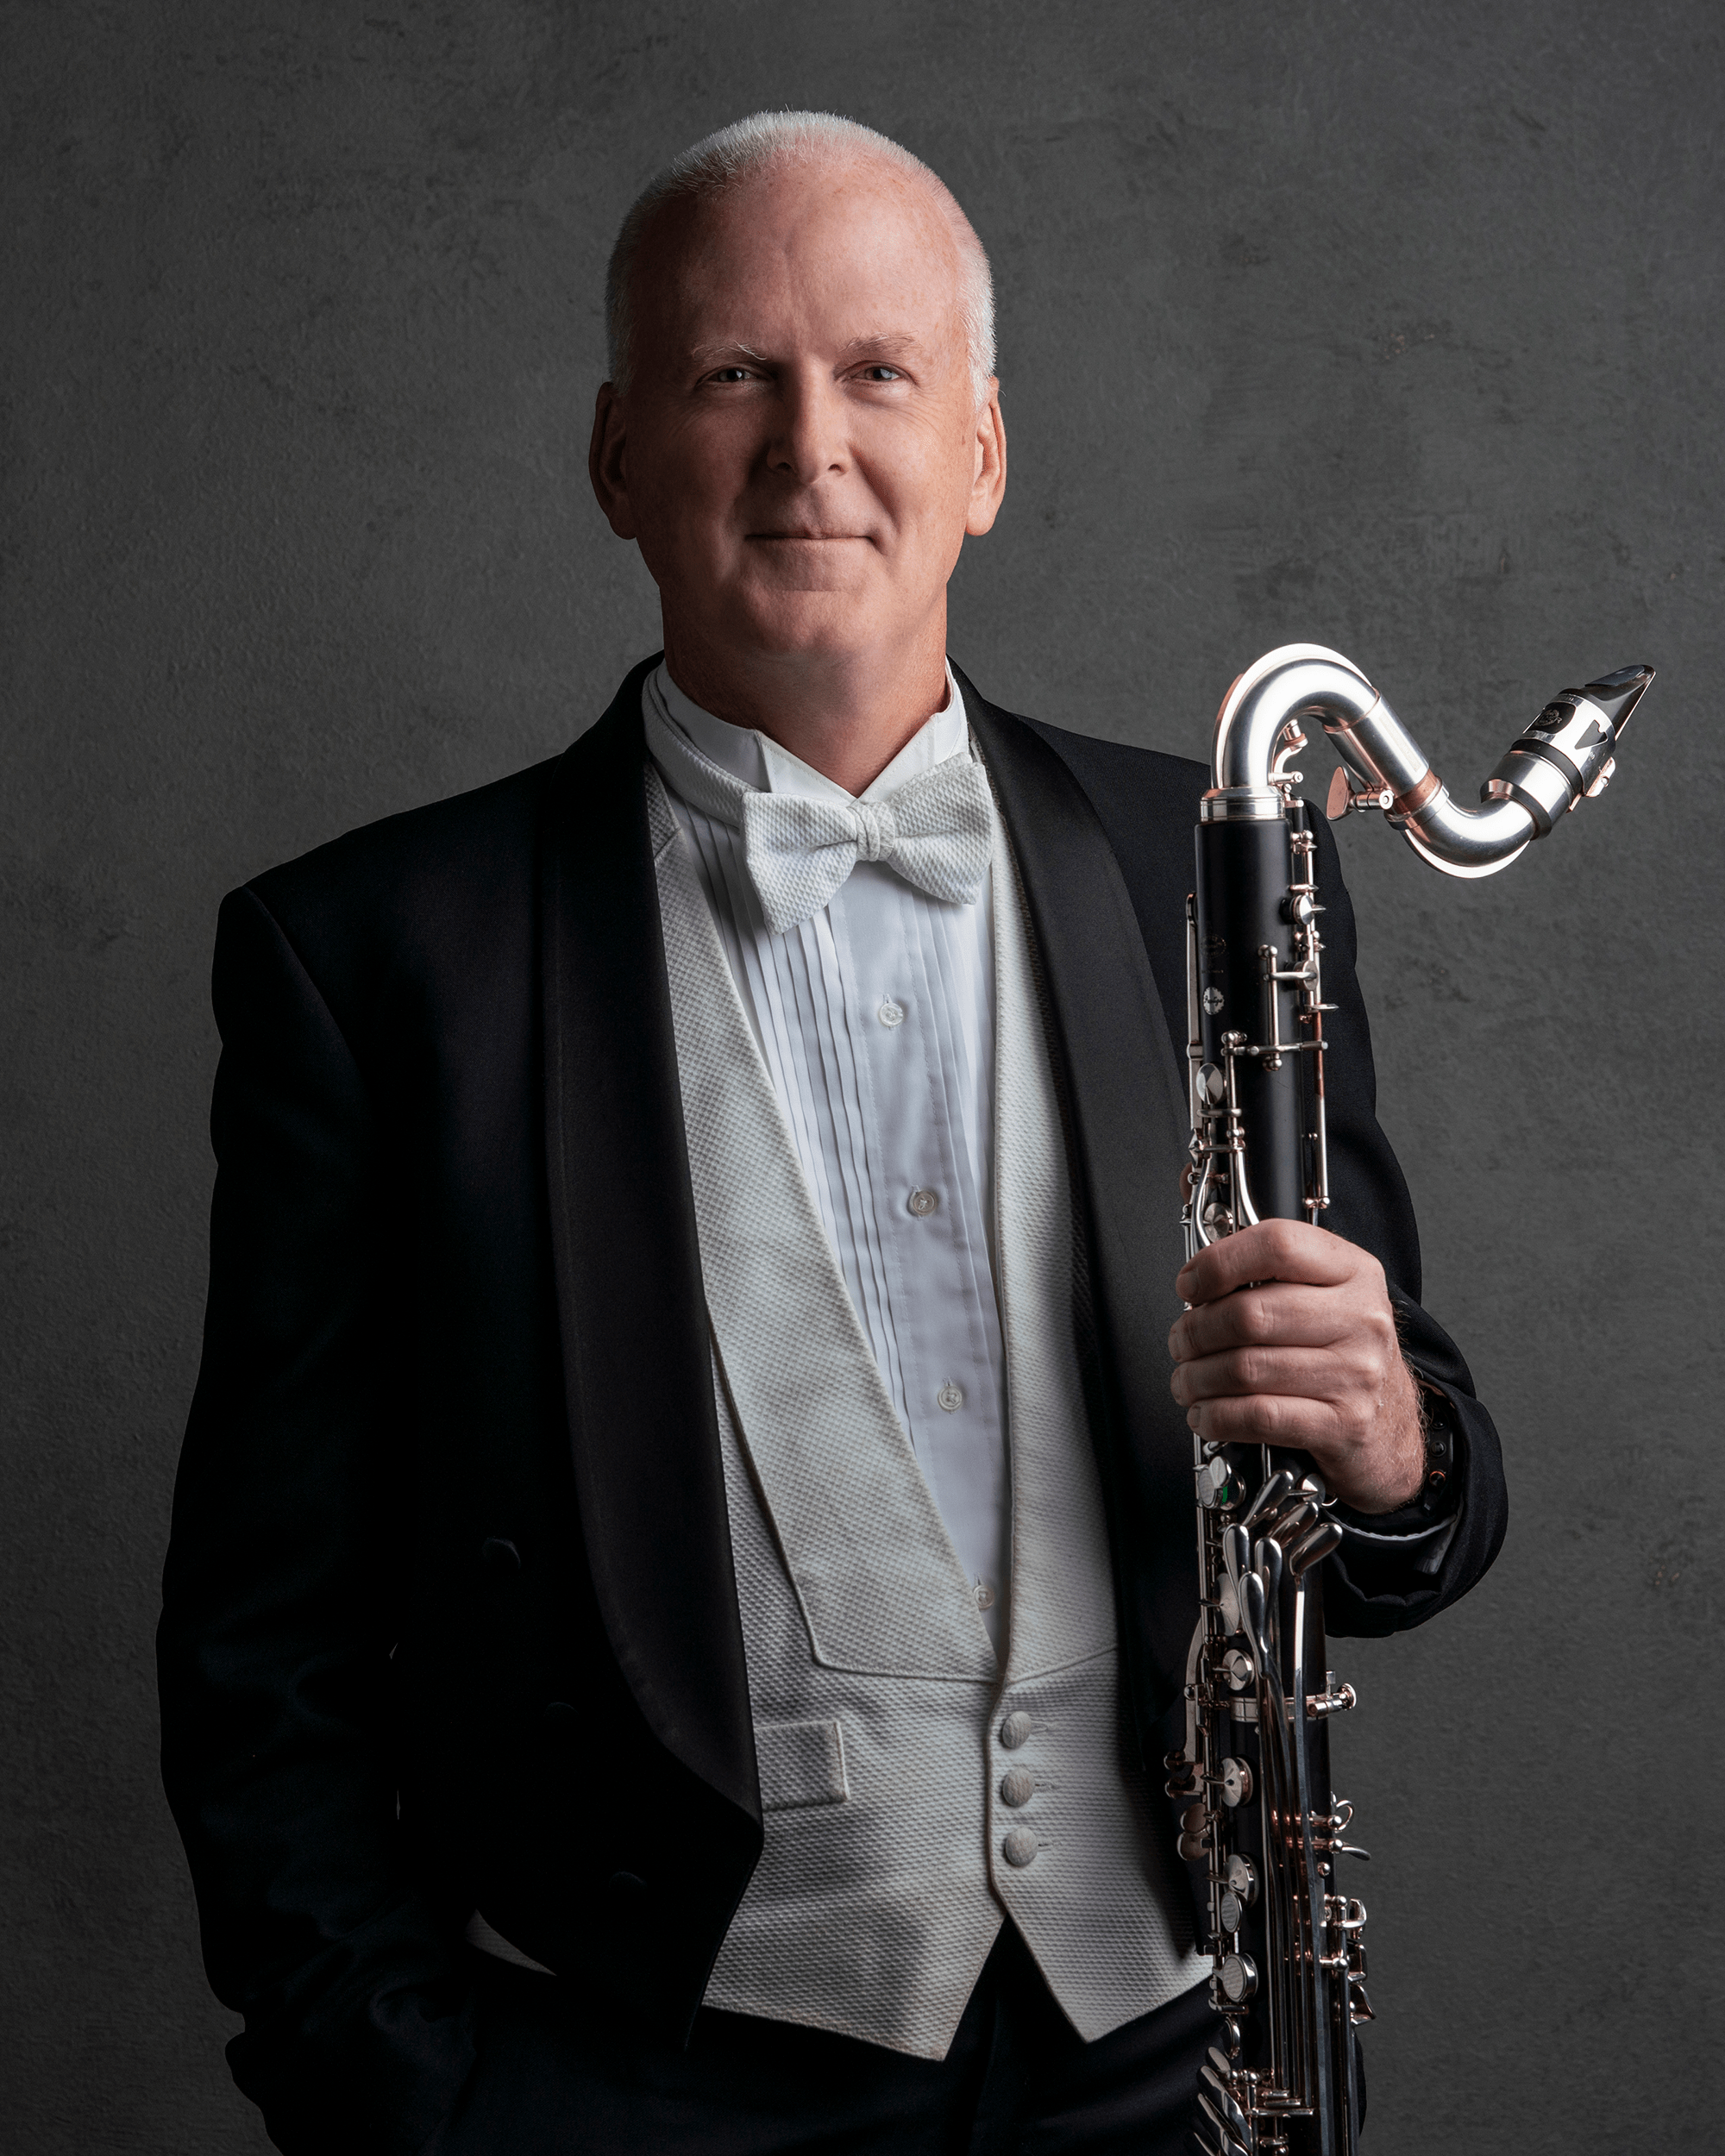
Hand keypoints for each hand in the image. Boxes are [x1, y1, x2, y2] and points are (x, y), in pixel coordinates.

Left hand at [1168, 1220, 1425, 1514]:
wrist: (1391, 1426)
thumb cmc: (1343, 1355)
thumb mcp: (1325, 1298)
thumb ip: (1271, 1274)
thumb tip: (1198, 1276)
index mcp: (1353, 1271)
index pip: (1277, 1244)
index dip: (1219, 1262)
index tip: (1191, 1284)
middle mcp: (1361, 1318)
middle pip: (1249, 1313)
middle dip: (1196, 1330)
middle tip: (1182, 1342)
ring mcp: (1356, 1373)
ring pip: (1246, 1368)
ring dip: (1197, 1377)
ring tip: (1186, 1380)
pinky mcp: (1343, 1423)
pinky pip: (1259, 1416)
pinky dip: (1217, 1416)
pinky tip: (1205, 1414)